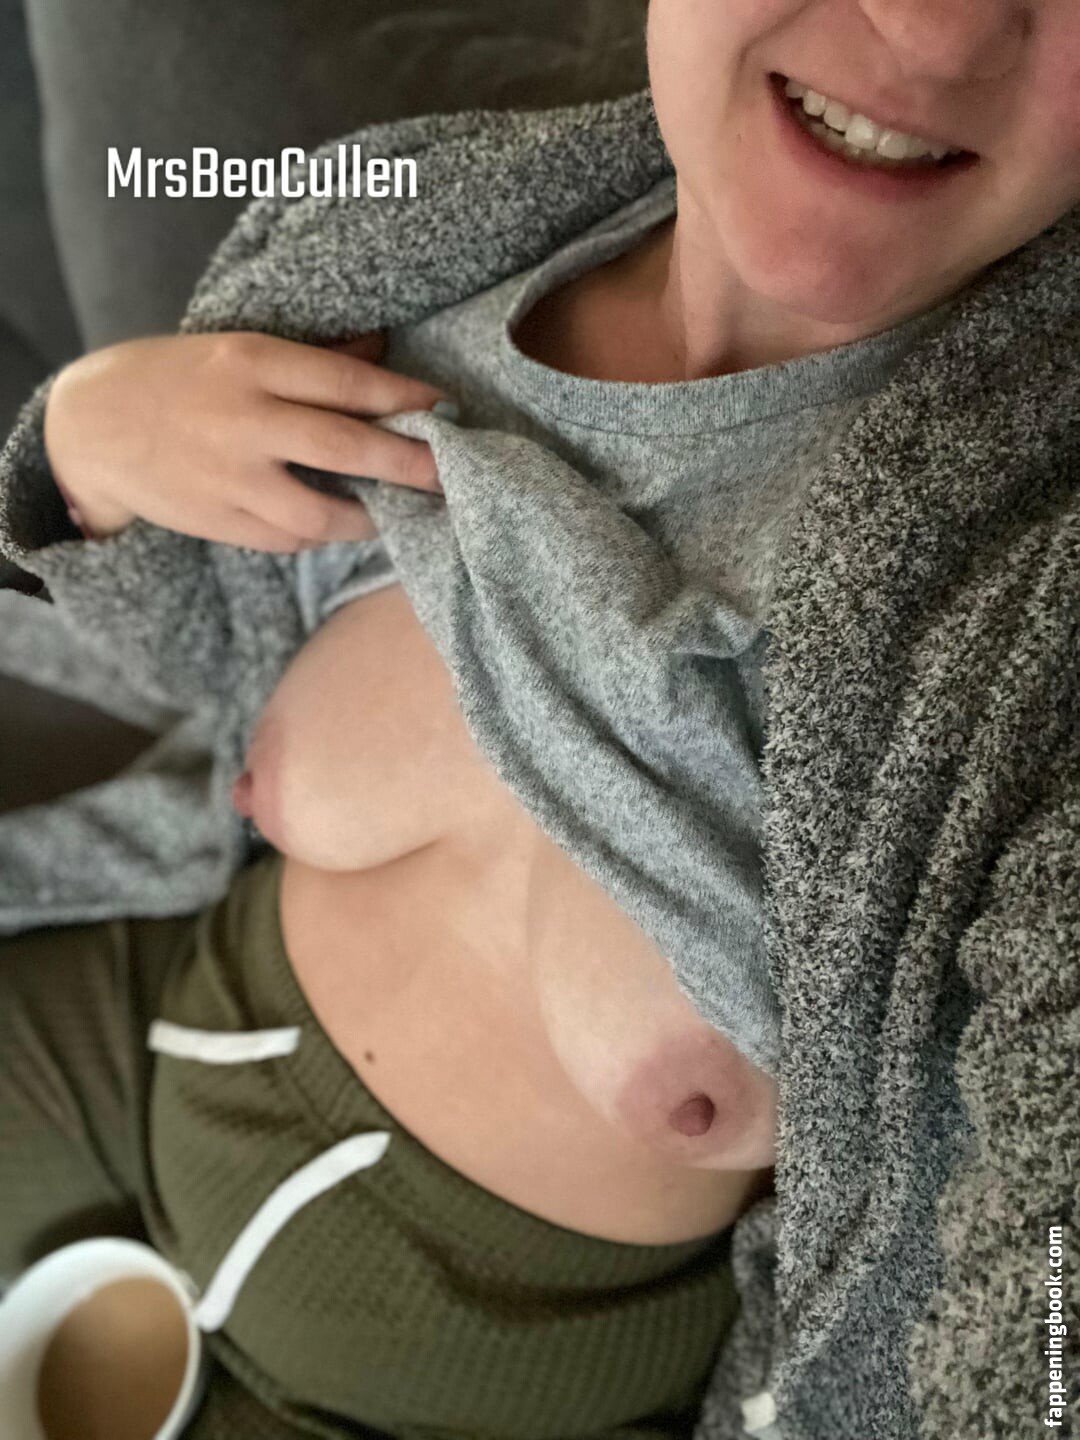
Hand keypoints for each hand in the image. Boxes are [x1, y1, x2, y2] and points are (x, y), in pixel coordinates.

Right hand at [43, 330, 452, 550]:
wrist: (90, 429)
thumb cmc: (175, 378)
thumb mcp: (236, 349)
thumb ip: (310, 358)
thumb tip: (384, 352)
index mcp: (249, 362)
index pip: (345, 383)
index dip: (403, 399)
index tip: (443, 409)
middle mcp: (242, 421)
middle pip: (343, 446)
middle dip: (407, 463)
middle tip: (448, 473)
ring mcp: (229, 479)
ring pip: (322, 514)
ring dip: (369, 516)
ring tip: (396, 508)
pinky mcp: (219, 523)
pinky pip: (289, 538)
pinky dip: (322, 533)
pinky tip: (343, 522)